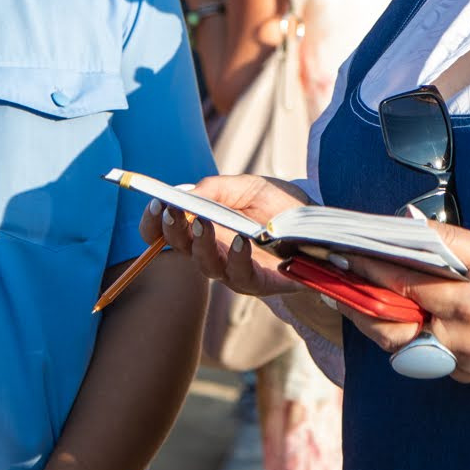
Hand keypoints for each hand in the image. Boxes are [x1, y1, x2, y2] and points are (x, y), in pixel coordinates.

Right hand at [143, 173, 311, 300]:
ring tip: (203, 222)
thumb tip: (186, 194)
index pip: (167, 232)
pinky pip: (241, 275)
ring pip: (206, 264)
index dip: (154, 223)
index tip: (156, 204)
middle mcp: (212, 251)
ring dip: (201, 244)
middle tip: (172, 211)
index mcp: (202, 228)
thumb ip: (216, 189)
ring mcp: (233, 270)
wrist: (314, 225)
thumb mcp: (246, 187)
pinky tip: (240, 240)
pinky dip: (237, 257)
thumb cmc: (276, 204)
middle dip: (172, 230)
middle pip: (180, 247)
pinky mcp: (259, 282)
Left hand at [337, 224, 469, 383]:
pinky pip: (424, 358)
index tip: (344, 256)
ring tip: (352, 301)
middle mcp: (460, 339)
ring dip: (376, 325)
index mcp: (468, 305)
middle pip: (392, 327)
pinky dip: (406, 339)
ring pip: (402, 347)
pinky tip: (390, 318)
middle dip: (360, 306)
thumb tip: (407, 223)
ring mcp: (462, 362)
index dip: (370, 270)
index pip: (404, 286)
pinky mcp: (464, 374)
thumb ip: (448, 240)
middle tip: (334, 286)